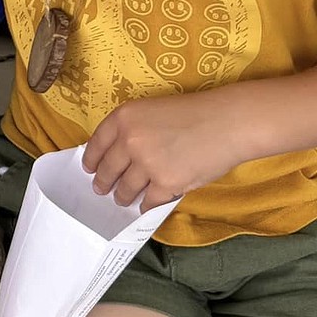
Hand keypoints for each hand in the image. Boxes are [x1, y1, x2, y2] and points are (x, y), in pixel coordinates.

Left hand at [83, 94, 246, 210]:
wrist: (228, 122)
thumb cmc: (195, 113)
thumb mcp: (153, 110)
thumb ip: (132, 129)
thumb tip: (118, 155)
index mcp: (124, 117)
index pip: (96, 143)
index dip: (91, 159)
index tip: (89, 169)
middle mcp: (129, 140)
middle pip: (108, 169)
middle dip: (104, 182)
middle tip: (101, 189)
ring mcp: (146, 163)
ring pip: (126, 188)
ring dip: (123, 196)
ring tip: (123, 199)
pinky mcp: (165, 183)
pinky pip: (149, 200)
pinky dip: (147, 205)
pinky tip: (146, 206)